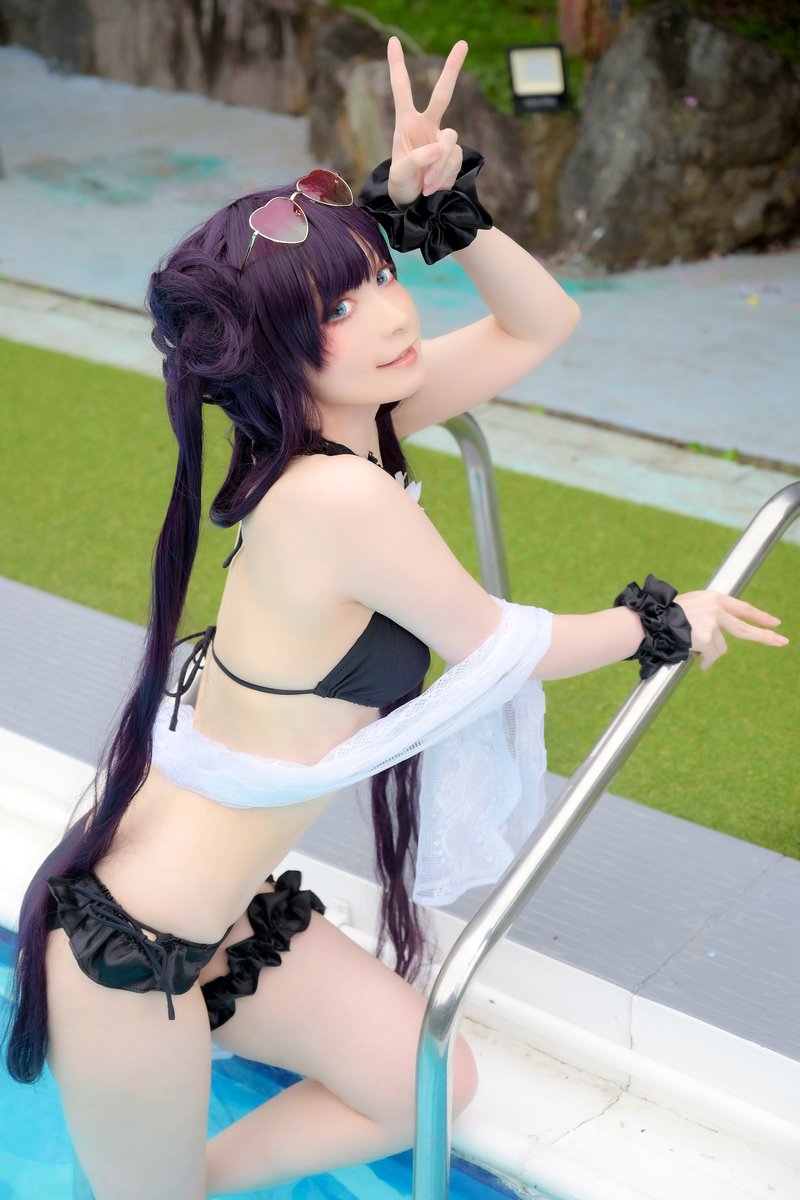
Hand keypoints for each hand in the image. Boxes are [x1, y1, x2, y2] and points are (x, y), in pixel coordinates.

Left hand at [385, 35, 467, 208]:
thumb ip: (416, 160)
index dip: (397, 65)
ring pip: (449, 142)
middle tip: (463, 43)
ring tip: (426, 185)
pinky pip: (454, 160)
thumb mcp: (400, 175)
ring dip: (439, 167)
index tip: (393, 41)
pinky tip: (434, 187)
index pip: (402, 89)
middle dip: (452, 69)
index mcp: (406, 123)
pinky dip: (444, 176)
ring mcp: (442, 140)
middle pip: (442, 94)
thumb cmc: (401, 185)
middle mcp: (426, 125)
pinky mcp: (454, 155)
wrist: (415, 203)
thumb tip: (439, 148)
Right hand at [675, 590, 788, 669]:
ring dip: (711, 654)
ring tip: (697, 652)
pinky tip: (699, 662)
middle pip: (744, 628)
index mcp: (714, 598)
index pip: (743, 608)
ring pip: (721, 648)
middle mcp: (715, 609)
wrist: (652, 620)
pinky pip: (711, 656)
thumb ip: (710, 612)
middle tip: (782, 641)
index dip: (759, 616)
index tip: (774, 622)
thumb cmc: (666, 614)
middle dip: (765, 636)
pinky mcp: (705, 638)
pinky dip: (707, 661)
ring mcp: (711, 624)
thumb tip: (721, 633)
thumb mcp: (692, 605)